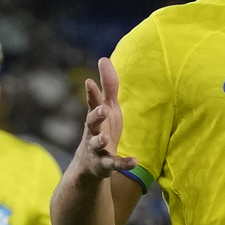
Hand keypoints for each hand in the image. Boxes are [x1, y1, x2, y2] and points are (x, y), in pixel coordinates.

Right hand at [72, 57, 136, 184]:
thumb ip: (107, 86)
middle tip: (102, 109)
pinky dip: (123, 163)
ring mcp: (97, 149)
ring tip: (106, 137)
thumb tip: (103, 58)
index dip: (91, 93)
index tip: (89, 82)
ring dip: (101, 140)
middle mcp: (93, 131)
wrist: (90, 164)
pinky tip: (134, 161)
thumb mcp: (107, 107)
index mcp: (95, 116)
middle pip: (91, 123)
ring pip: (97, 144)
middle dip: (96, 115)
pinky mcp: (104, 165)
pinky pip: (113, 164)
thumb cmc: (102, 128)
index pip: (92, 103)